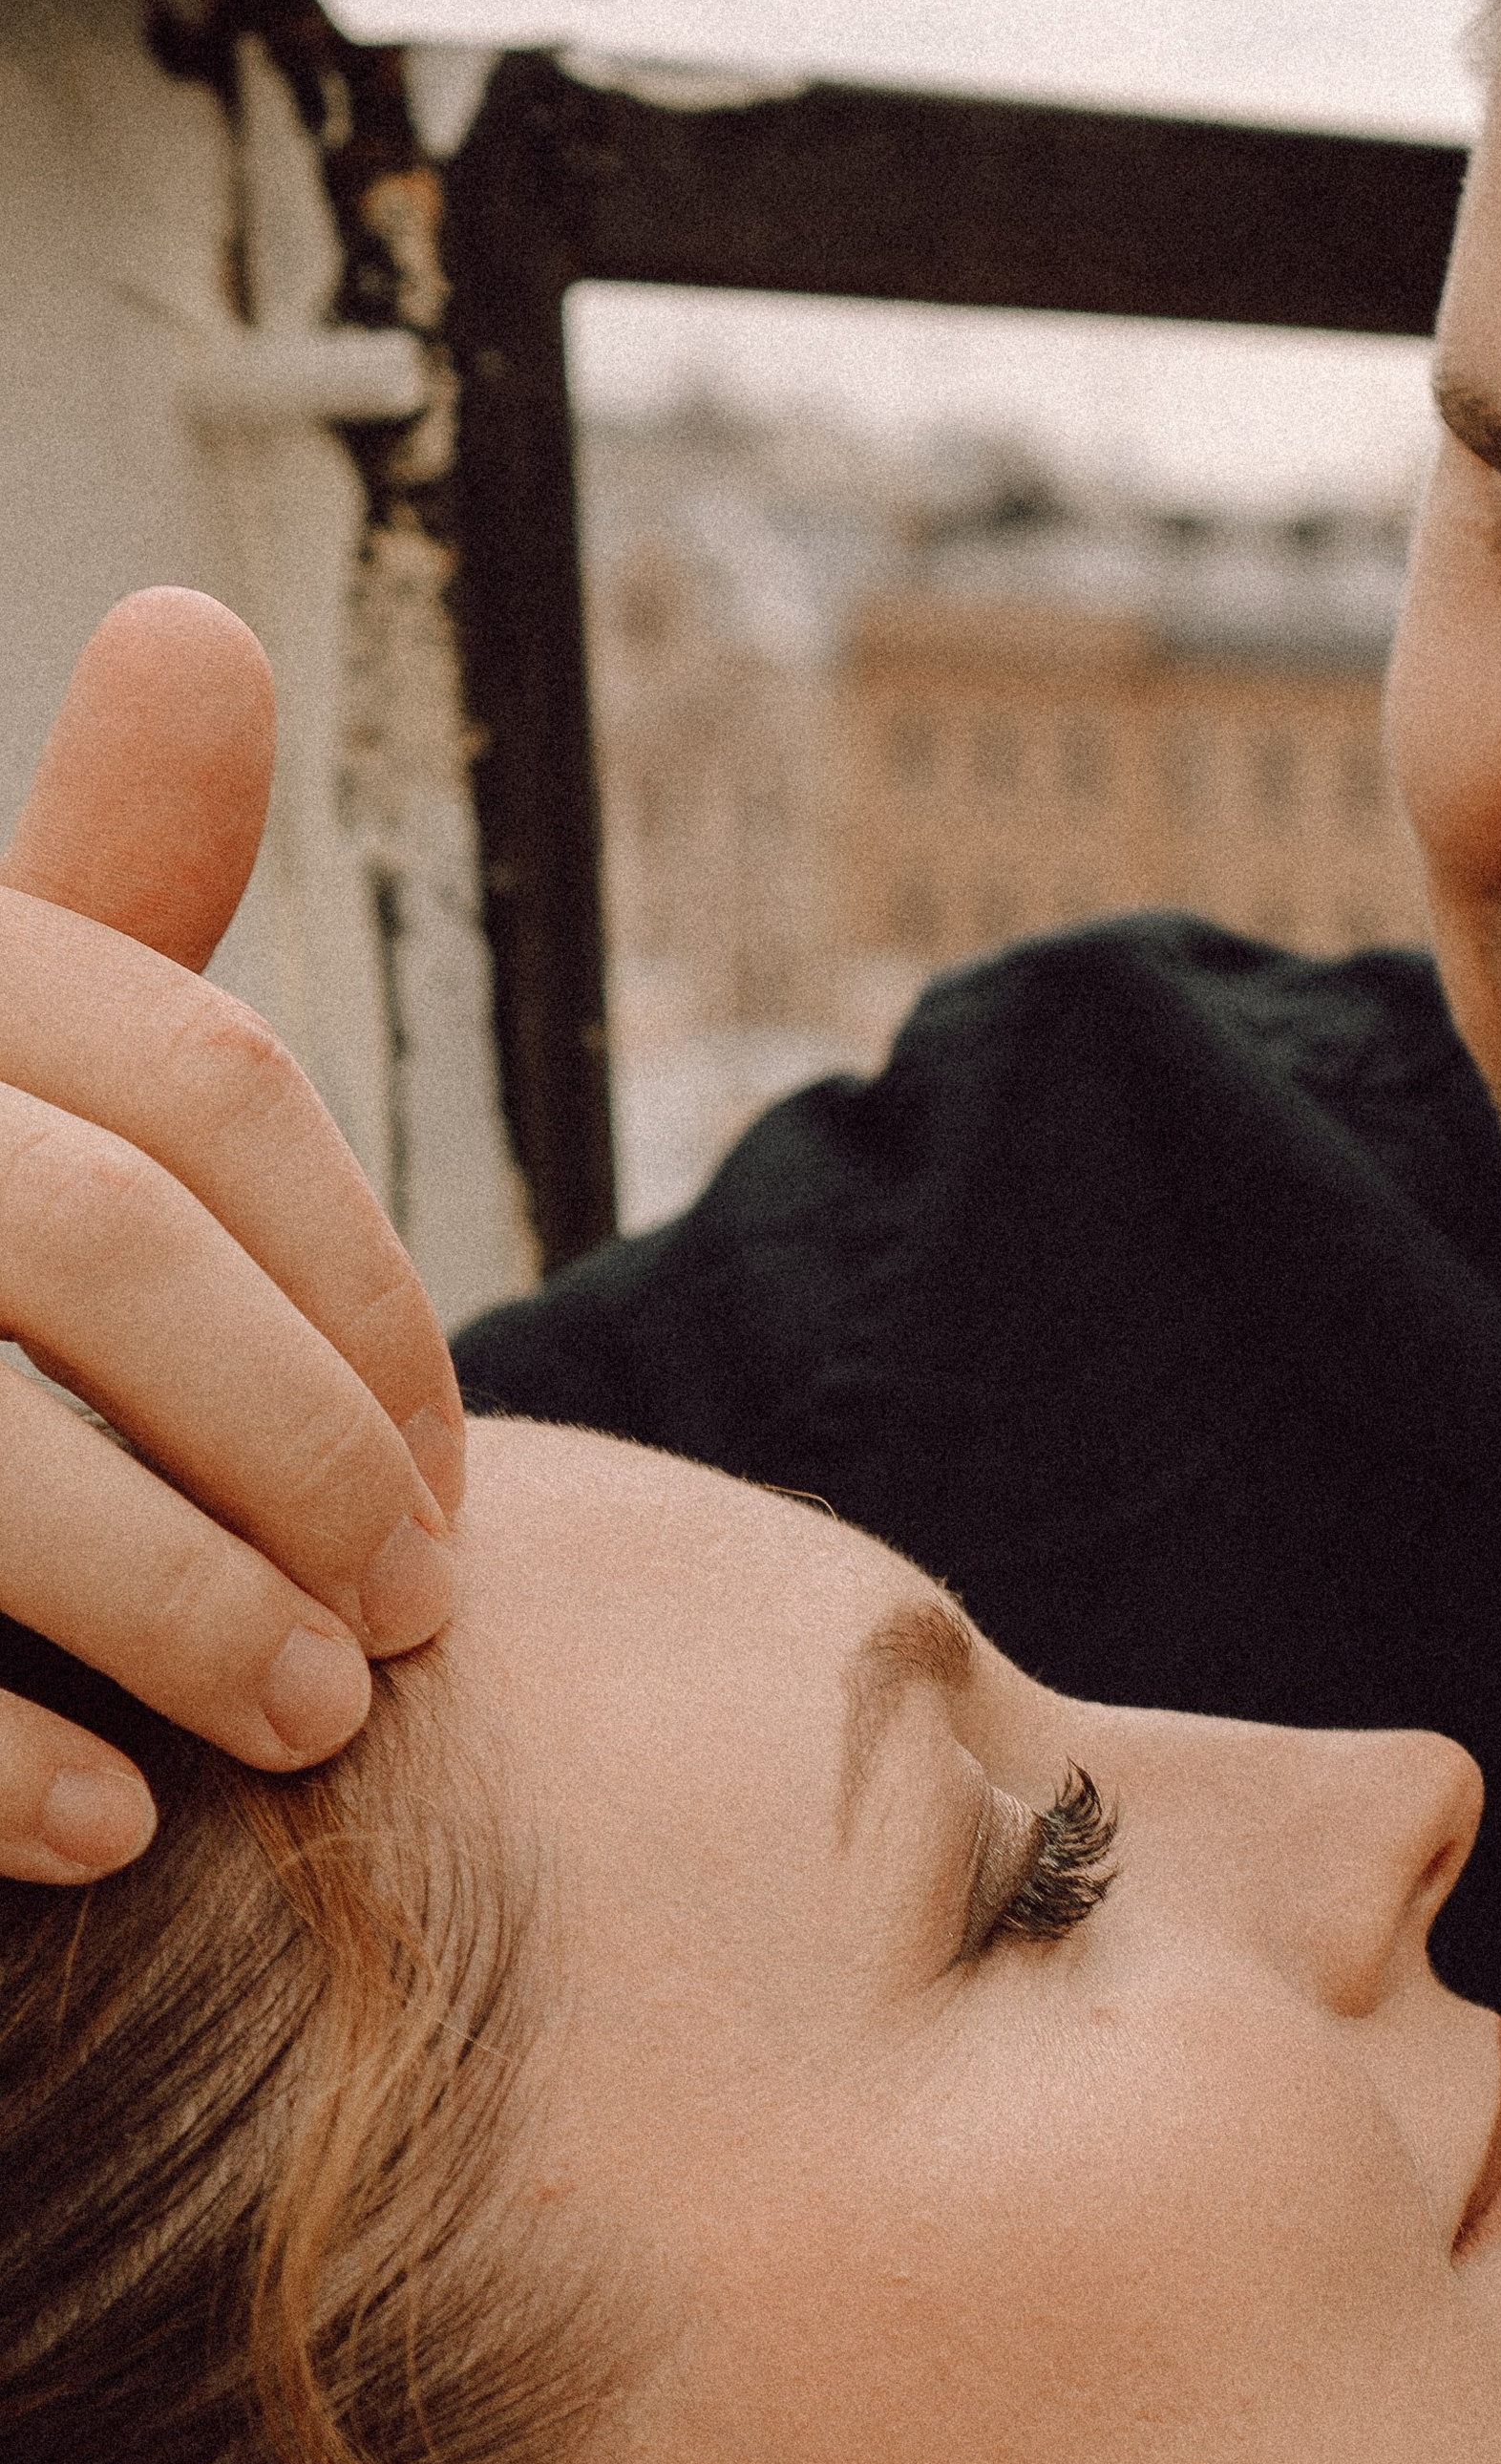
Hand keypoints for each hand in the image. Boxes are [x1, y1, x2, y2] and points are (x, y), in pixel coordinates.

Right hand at [0, 588, 465, 1882]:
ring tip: (307, 1731)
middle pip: (106, 1242)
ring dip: (180, 1606)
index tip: (460, 1471)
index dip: (368, 1285)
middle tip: (418, 1625)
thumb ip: (78, 899)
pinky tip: (115, 1827)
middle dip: (303, 1450)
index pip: (197, 1075)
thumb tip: (208, 635)